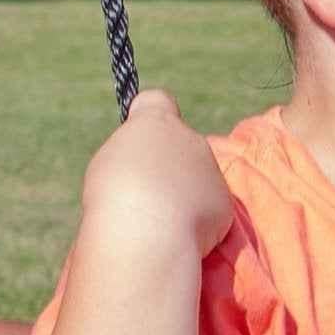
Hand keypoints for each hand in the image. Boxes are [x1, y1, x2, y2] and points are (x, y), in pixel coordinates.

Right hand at [81, 89, 232, 254]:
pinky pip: (210, 207)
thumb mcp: (109, 162)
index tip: (139, 136)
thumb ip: (132, 154)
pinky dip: (196, 219)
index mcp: (156, 123)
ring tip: (159, 218)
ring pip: (197, 178)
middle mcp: (190, 139)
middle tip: (144, 192)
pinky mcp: (225, 202)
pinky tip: (176, 232)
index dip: (148, 116)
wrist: (147, 232)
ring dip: (183, 193)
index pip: (157, 101)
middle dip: (169, 164)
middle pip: (180, 145)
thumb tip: (143, 163)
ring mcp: (211, 170)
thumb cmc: (115, 195)